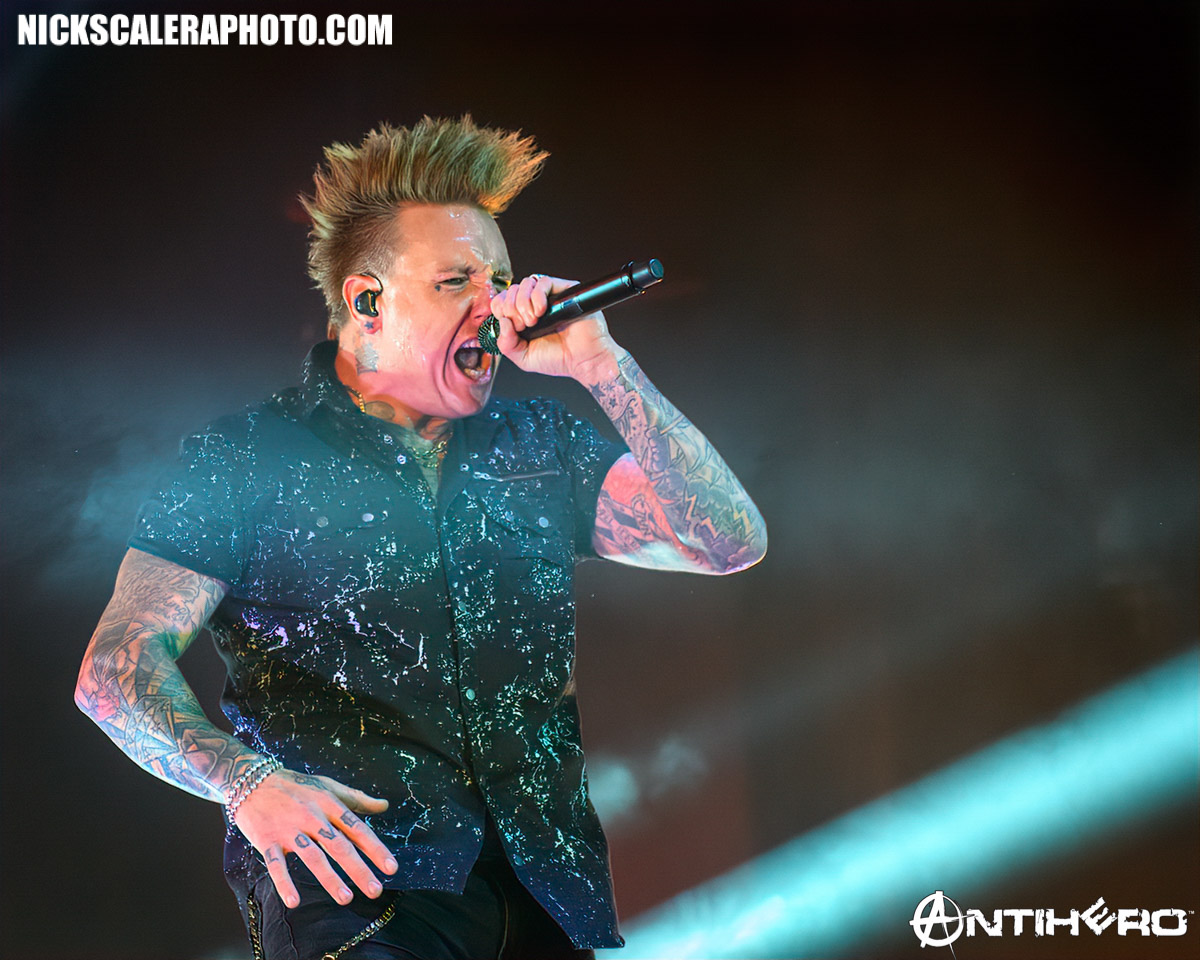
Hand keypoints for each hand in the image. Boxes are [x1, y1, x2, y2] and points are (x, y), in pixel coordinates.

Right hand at [231, 768, 396, 907]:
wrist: (252, 781)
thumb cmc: (297, 786)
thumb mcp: (328, 787)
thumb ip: (356, 799)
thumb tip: (385, 806)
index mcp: (329, 804)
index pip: (357, 828)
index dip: (375, 848)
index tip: (392, 868)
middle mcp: (312, 816)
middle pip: (339, 846)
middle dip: (358, 869)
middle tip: (376, 890)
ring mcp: (289, 829)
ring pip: (312, 856)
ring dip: (330, 879)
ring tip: (347, 899)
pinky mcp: (267, 839)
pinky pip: (276, 864)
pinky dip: (284, 882)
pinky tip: (294, 902)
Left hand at [488, 274, 622, 382]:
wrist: (583, 360)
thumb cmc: (559, 359)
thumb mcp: (523, 357)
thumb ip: (506, 344)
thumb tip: (502, 321)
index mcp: (523, 317)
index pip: (502, 301)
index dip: (500, 308)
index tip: (510, 325)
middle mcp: (534, 305)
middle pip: (511, 290)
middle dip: (511, 308)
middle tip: (523, 325)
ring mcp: (549, 297)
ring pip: (525, 284)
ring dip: (522, 302)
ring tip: (533, 321)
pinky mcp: (563, 291)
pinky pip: (543, 282)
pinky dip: (537, 296)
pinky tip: (541, 311)